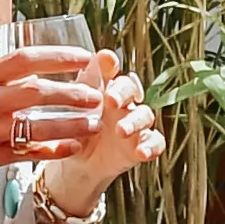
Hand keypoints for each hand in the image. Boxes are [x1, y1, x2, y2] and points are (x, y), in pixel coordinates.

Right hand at [0, 48, 109, 190]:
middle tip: (97, 96)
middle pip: (38, 92)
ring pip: (38, 126)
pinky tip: (72, 148)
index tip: (84, 58)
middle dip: (72, 94)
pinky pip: (28, 153)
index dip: (58, 57)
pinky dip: (53, 151)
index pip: (25, 59)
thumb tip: (28, 70)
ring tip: (94, 124)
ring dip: (70, 125)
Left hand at [44, 66, 163, 214]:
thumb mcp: (68, 116)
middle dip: (123, 92)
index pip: (110, 71)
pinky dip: (152, 146)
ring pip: (145, 115)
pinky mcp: (142, 144)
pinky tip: (142, 152)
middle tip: (111, 100)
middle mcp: (122, 103)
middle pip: (131, 88)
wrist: (80, 164)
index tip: (107, 60)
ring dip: (135, 121)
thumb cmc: (76, 133)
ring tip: (121, 131)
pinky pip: (156, 142)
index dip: (110, 64)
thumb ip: (75, 94)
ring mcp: (135, 124)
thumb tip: (74, 75)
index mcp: (102, 90)